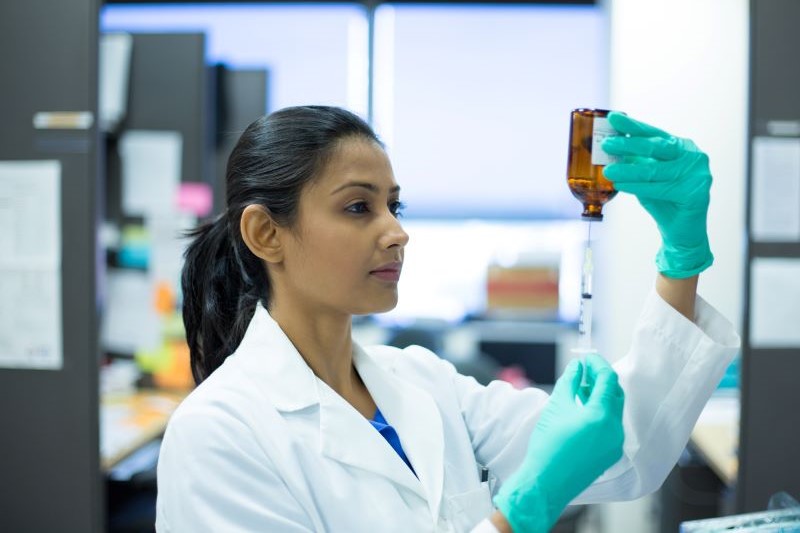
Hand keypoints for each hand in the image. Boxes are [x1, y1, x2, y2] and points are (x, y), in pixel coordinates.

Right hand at [493, 354, 624, 531]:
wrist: (546, 482)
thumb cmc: (547, 445)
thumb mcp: (556, 407)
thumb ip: (570, 382)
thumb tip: (577, 366)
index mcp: (601, 416)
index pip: (608, 379)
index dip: (598, 364)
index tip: (587, 357)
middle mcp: (614, 429)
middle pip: (615, 393)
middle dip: (600, 379)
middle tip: (584, 370)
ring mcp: (615, 443)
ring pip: (613, 410)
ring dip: (600, 396)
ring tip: (580, 390)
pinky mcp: (610, 454)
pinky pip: (611, 427)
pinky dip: (600, 414)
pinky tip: (583, 412)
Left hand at [601, 112, 713, 278]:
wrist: (680, 231)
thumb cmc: (663, 201)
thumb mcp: (646, 176)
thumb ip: (635, 161)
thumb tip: (609, 147)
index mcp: (680, 147)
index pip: (653, 133)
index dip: (632, 126)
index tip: (612, 118)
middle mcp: (692, 156)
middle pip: (655, 147)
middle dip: (628, 144)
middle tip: (607, 143)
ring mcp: (697, 173)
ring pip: (655, 170)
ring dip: (628, 169)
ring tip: (608, 170)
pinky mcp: (696, 192)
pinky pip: (660, 188)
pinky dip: (638, 187)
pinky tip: (621, 184)